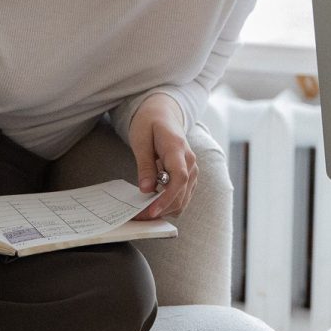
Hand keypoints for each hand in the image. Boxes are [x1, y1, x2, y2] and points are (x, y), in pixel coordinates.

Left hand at [128, 94, 195, 219]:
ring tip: (142, 213)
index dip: (167, 198)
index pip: (179, 178)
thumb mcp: (140, 140)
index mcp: (178, 149)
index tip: (151, 211)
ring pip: (183, 199)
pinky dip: (169, 205)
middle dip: (161, 209)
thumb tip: (146, 189)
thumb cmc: (149, 123)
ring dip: (165, 210)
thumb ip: (145, 165)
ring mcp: (192, 170)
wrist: (163, 114)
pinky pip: (182, 196)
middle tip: (138, 216)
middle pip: (182, 194)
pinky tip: (153, 205)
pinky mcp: (190, 176)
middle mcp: (190, 161)